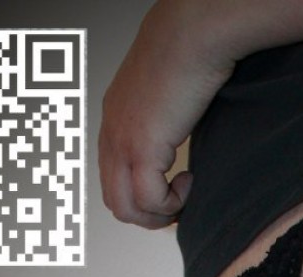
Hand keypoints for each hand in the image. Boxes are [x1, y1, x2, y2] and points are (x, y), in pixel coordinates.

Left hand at [99, 1, 234, 227]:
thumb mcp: (165, 94)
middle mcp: (111, 134)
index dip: (143, 197)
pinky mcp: (141, 148)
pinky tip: (190, 178)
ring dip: (161, 214)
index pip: (113, 180)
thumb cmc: (187, 54)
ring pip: (128, 209)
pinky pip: (151, 200)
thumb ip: (161, 120)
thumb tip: (176, 140)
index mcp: (114, 120)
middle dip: (150, 215)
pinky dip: (173, 202)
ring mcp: (122, 142)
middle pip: (115, 202)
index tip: (171, 193)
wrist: (192, 35)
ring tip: (185, 192)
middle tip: (179, 204)